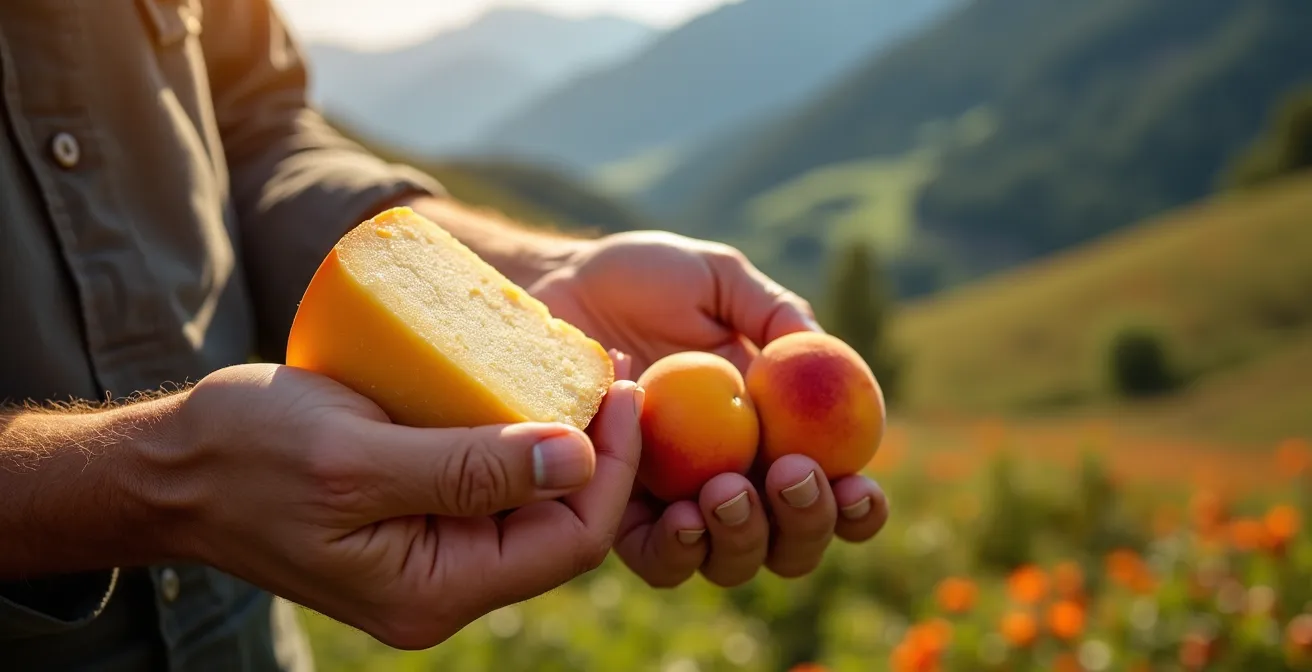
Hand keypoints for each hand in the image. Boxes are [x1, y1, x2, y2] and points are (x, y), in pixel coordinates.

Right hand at [169, 363, 641, 648]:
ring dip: (561, 440)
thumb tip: (578, 458)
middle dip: (597, 450)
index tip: (625, 388)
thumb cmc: (247, 454)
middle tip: (611, 371)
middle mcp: (443, 587)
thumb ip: (468, 467)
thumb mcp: (356, 457)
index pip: (570, 541)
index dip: (612, 466)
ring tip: (581, 371)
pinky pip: (491, 486)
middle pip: (561, 526)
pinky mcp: (418, 520)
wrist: (173, 467)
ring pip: (532, 504)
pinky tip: (529, 387)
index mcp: (434, 591)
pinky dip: (516, 437)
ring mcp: (432, 557)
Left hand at [528, 231, 889, 587]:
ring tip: (726, 490)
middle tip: (789, 475)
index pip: (834, 490)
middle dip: (805, 523)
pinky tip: (681, 516)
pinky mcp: (617, 516)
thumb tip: (826, 357)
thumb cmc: (641, 281)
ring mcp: (677, 504)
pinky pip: (658, 558)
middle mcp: (734, 481)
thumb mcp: (716, 280)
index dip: (858, 506)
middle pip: (792, 542)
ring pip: (731, 562)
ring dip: (745, 538)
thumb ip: (773, 313)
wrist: (554, 289)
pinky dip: (680, 549)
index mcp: (774, 435)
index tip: (858, 485)